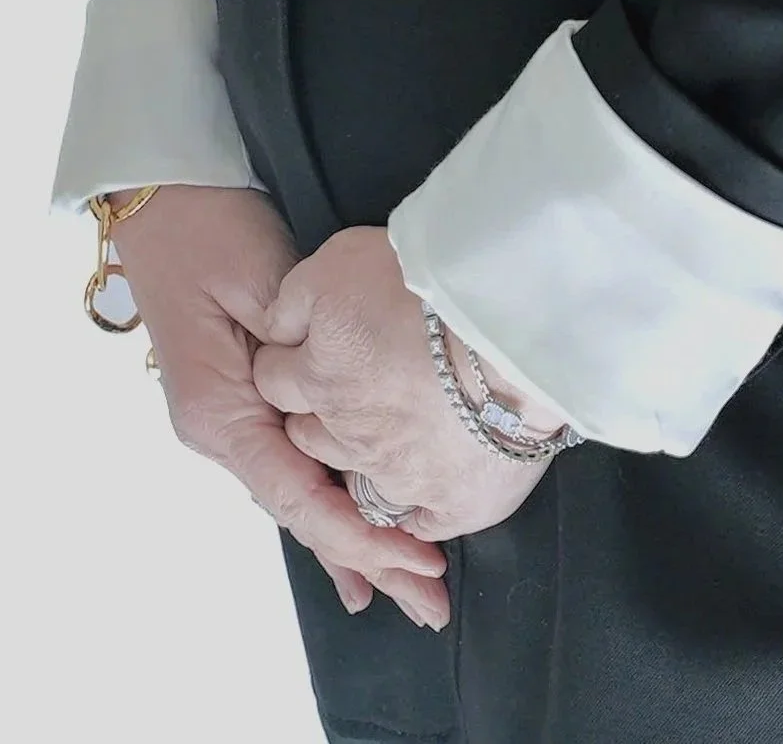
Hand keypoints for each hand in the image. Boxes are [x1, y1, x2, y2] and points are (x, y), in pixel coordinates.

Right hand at [114, 188, 451, 627]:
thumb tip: (344, 404)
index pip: (297, 496)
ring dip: (355, 539)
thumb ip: (300, 350)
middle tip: (430, 602)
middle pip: (302, 512)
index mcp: (220, 414)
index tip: (415, 561)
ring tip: (410, 585)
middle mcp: (221, 432)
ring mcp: (228, 421)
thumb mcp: (258, 282)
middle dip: (368, 558)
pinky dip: (332, 507)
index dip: (359, 536)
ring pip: (300, 496)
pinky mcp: (244, 402)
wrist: (162, 198)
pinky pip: (295, 468)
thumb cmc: (210, 230)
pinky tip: (358, 549)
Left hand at [245, 225, 564, 542]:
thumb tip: (276, 326)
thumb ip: (294, 298)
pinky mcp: (446, 503)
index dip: (288, 367)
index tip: (311, 355)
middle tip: (357, 391)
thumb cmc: (429, 286)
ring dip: (369, 459)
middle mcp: (346, 431)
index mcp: (317, 373)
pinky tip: (431, 485)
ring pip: (359, 481)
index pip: (273, 380)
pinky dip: (419, 510)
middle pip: (309, 436)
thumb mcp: (340, 259)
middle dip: (321, 416)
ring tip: (400, 431)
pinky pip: (417, 523)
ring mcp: (395, 474)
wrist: (508, 327)